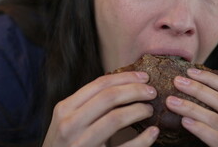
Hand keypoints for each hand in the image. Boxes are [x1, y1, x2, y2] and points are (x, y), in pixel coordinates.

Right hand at [43, 71, 159, 146]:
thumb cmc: (66, 144)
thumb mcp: (68, 121)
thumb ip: (88, 105)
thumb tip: (124, 84)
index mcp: (65, 109)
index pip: (99, 85)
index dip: (125, 77)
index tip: (144, 76)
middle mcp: (69, 125)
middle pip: (109, 97)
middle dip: (135, 90)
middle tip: (152, 92)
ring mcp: (80, 144)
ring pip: (115, 119)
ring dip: (138, 110)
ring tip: (150, 109)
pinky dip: (143, 140)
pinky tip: (153, 132)